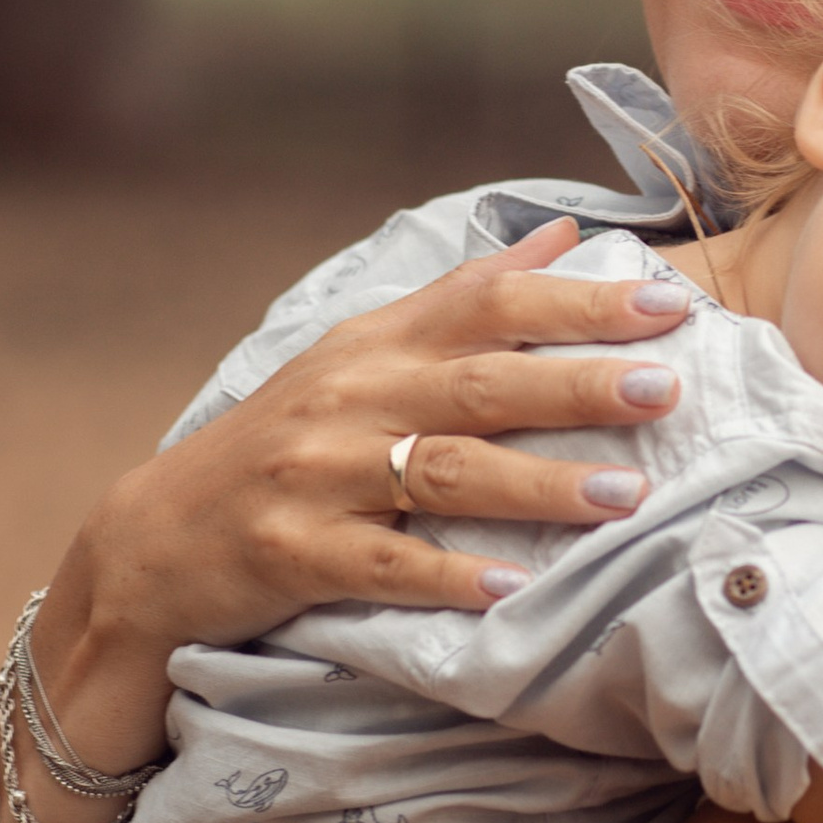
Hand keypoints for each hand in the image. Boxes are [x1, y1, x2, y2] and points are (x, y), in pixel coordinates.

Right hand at [30, 221, 692, 768]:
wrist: (155, 539)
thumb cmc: (283, 445)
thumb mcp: (361, 356)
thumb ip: (463, 299)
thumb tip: (562, 237)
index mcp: (376, 346)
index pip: (487, 304)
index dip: (579, 302)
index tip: (667, 304)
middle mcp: (349, 399)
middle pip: (479, 385)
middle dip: (576, 385)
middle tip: (664, 389)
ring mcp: (318, 477)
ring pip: (442, 475)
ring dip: (537, 485)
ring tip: (623, 497)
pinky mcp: (294, 554)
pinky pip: (382, 565)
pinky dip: (447, 575)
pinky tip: (509, 585)